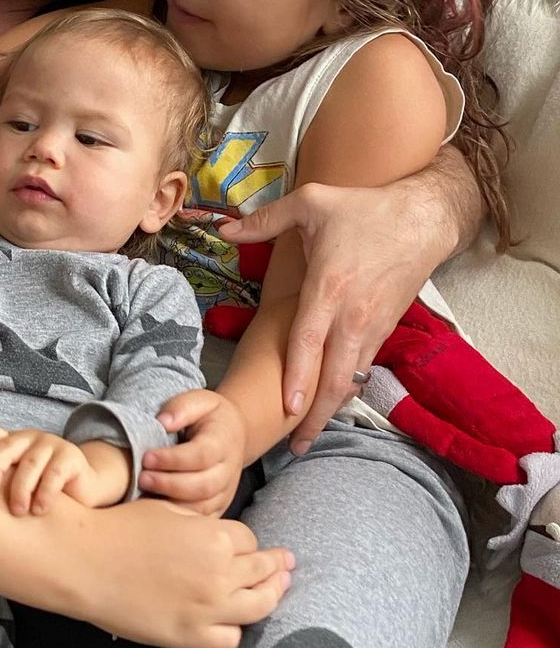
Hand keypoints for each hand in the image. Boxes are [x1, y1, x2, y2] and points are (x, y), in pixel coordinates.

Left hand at [0, 426, 102, 514]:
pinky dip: (45, 493)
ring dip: (21, 488)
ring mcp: (50, 445)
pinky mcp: (71, 457)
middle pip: (6, 446)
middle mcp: (28, 439)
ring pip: (30, 462)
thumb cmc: (36, 491)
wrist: (82, 491)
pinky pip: (55, 473)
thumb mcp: (12, 485)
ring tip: (18, 511)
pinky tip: (40, 509)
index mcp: (9, 443)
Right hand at [72, 499, 293, 647]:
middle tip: (286, 564)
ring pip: (258, 606)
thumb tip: (219, 533)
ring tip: (277, 590)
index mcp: (213, 536)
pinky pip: (230, 638)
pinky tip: (231, 619)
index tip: (243, 543)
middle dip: (275, 565)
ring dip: (270, 596)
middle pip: (262, 571)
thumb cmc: (121, 528)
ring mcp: (207, 608)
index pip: (248, 539)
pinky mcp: (190, 636)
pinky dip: (233, 628)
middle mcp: (219, 573)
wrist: (85, 560)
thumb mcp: (167, 508)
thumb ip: (201, 521)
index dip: (245, 540)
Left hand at [138, 390, 246, 515]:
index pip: (201, 455)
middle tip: (141, 477)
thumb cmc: (210, 416)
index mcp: (223, 442)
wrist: (233, 434)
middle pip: (202, 485)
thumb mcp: (199, 400)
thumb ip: (181, 407)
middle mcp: (228, 470)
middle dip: (169, 484)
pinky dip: (180, 520)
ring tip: (144, 494)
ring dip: (172, 504)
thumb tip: (163, 421)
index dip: (173, 459)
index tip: (147, 456)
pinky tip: (157, 511)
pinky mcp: (218, 506)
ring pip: (202, 507)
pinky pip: (201, 518)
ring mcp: (225, 491)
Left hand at [219, 181, 443, 454]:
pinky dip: (347, 388)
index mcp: (329, 288)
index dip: (297, 379)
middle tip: (294, 445)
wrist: (423, 218)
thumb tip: (225, 228)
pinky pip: (363, 366)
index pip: (308, 342)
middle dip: (315, 415)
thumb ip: (264, 220)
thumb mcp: (310, 202)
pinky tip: (331, 403)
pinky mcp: (386, 327)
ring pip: (351, 378)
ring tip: (308, 434)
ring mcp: (373, 325)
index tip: (284, 409)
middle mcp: (353, 315)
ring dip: (331, 409)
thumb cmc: (363, 209)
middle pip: (334, 377)